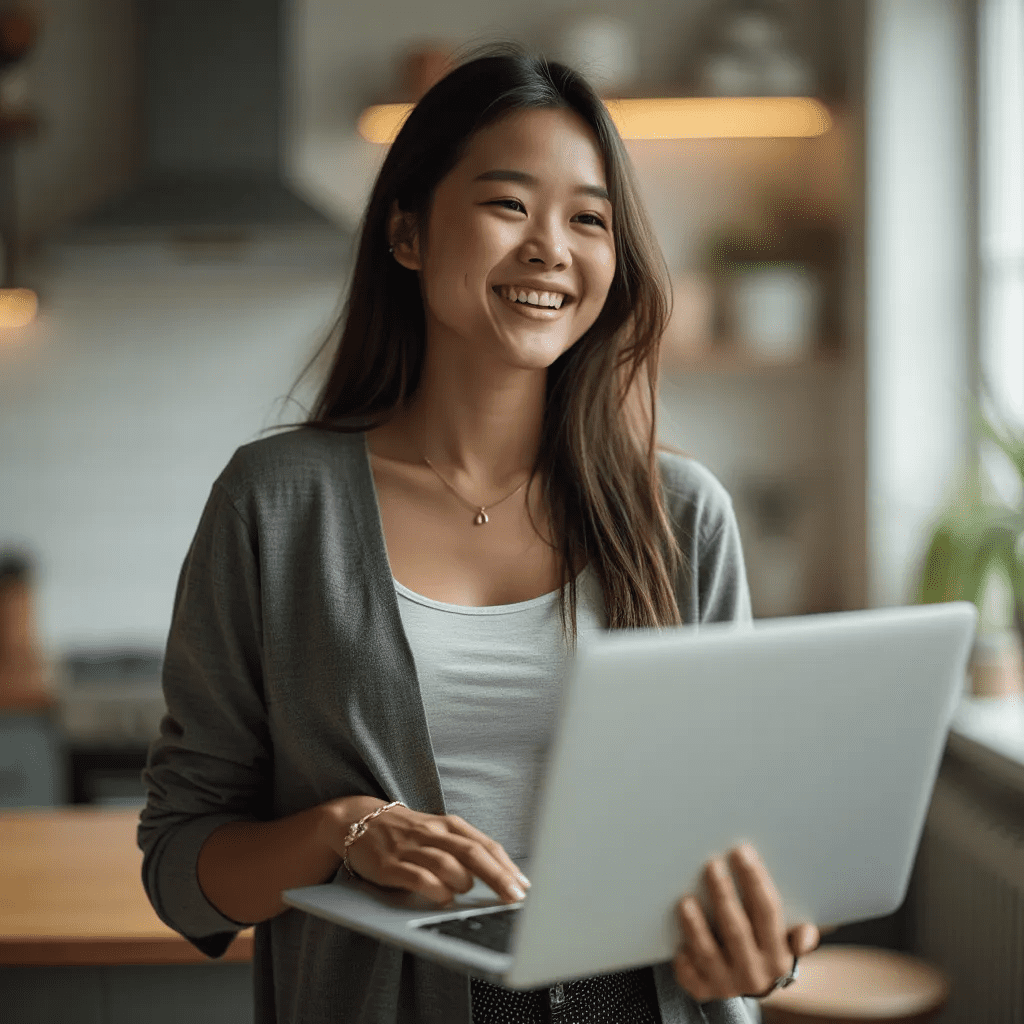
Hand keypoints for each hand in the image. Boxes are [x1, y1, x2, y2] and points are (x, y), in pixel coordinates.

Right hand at [322, 799, 530, 905]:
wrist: (356, 819)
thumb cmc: (405, 832)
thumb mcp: (436, 833)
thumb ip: (463, 850)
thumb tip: (499, 876)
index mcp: (448, 825)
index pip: (485, 845)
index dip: (507, 866)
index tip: (525, 886)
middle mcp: (433, 833)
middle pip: (472, 853)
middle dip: (497, 876)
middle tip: (515, 897)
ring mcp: (411, 847)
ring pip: (447, 863)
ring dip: (464, 881)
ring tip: (468, 892)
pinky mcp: (390, 864)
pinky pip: (418, 876)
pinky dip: (435, 889)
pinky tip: (443, 897)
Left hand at [673, 843, 819, 1001]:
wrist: (752, 983)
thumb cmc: (766, 944)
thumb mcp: (787, 940)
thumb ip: (798, 934)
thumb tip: (805, 936)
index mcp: (779, 956)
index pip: (768, 912)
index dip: (755, 881)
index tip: (742, 851)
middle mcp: (754, 974)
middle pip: (737, 930)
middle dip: (724, 895)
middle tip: (712, 864)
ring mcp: (726, 984)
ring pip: (709, 953)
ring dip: (697, 926)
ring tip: (685, 900)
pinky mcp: (703, 990)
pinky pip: (690, 975)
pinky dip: (683, 959)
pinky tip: (676, 942)